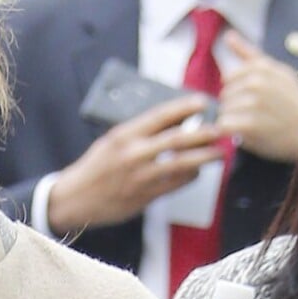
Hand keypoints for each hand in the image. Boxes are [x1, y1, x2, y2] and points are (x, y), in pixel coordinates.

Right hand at [47, 94, 223, 233]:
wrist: (76, 197)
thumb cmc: (96, 166)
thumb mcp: (112, 141)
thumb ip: (139, 132)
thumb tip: (172, 122)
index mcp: (124, 135)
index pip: (159, 116)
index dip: (183, 107)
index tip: (202, 101)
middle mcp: (133, 153)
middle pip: (175, 140)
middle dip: (202, 134)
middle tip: (221, 128)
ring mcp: (140, 176)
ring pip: (180, 164)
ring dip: (203, 157)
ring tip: (219, 153)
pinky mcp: (145, 196)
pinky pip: (175, 185)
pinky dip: (190, 177)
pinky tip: (198, 172)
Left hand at [217, 30, 297, 161]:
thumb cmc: (294, 103)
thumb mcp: (277, 71)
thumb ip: (248, 53)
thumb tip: (228, 36)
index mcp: (261, 68)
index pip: (229, 77)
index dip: (238, 90)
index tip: (253, 98)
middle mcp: (256, 83)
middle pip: (225, 95)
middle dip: (235, 104)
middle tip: (256, 114)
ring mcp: (252, 104)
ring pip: (223, 110)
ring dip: (233, 119)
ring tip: (254, 125)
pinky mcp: (249, 125)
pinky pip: (223, 124)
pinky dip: (228, 131)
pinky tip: (242, 133)